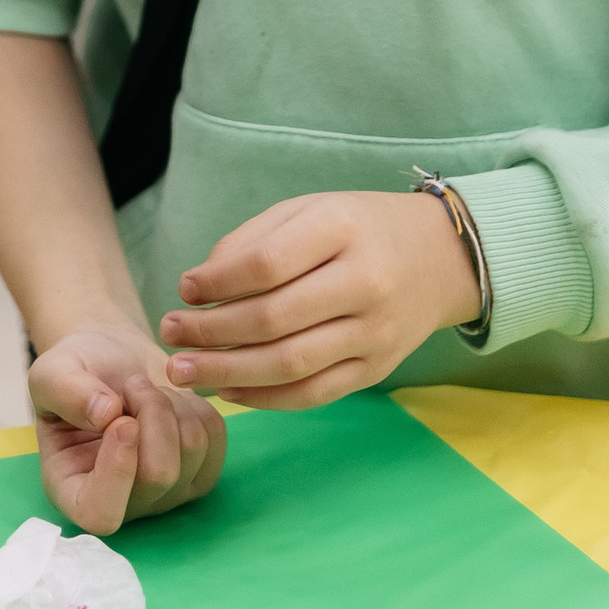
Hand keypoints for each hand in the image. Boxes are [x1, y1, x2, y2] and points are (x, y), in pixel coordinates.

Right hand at [26, 321, 224, 534]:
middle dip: (151, 412)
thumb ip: (66, 391)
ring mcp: (166, 495)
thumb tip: (105, 414)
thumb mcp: (53, 372)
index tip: (122, 422)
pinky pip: (215, 436)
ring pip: (192, 450)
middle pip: (160, 474)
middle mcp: (122, 504)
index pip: (100, 514)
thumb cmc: (76, 372)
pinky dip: (195, 404)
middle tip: (131, 384)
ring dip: (171, 402)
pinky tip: (169, 398)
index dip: (117, 472)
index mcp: (72, 491)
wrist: (111, 361)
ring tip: (144, 388)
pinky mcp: (199, 473)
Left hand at [158, 190, 480, 408]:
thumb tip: (199, 288)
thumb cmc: (358, 227)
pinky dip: (265, 398)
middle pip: (274, 319)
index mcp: (343, 230)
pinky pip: (313, 393)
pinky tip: (229, 390)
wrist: (440, 258)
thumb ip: (253, 241)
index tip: (183, 289)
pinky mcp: (377, 369)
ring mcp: (374, 332)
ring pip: (290, 364)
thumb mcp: (309, 210)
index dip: (217, 281)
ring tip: (183, 371)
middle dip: (211, 333)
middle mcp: (365, 283)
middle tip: (168, 334)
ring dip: (228, 373)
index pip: (267, 264)